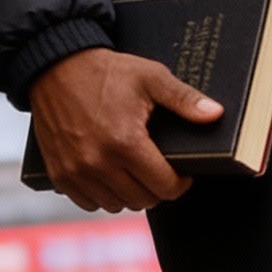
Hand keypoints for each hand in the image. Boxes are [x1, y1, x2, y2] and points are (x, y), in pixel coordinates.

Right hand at [29, 46, 221, 213]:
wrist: (56, 66)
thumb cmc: (106, 72)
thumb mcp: (150, 77)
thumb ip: (184, 99)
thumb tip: (215, 114)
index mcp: (125, 143)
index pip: (165, 187)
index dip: (180, 182)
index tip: (182, 172)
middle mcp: (98, 163)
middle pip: (143, 200)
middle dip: (157, 188)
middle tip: (158, 169)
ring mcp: (76, 172)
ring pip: (116, 205)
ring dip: (130, 194)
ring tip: (134, 171)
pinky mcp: (59, 174)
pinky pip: (89, 203)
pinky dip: (102, 195)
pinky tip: (109, 174)